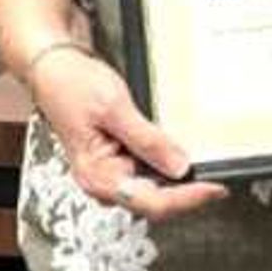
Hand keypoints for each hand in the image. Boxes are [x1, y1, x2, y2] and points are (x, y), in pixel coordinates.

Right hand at [6, 34, 225, 221]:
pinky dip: (168, 166)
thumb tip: (179, 167)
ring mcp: (110, 173)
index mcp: (98, 176)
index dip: (188, 199)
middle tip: (220, 178)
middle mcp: (103, 181)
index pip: (152, 202)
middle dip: (187, 193)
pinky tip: (183, 155)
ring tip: (207, 167)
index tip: (214, 187)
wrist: (52, 68)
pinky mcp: (117, 161)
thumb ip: (147, 140)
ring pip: (155, 189)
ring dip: (180, 181)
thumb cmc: (71, 85)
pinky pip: (149, 172)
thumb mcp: (115, 108)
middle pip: (156, 201)